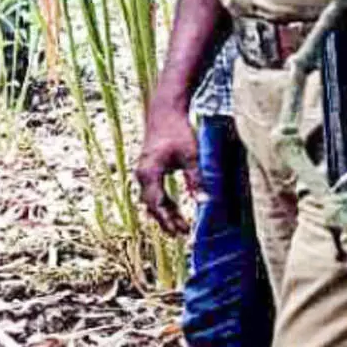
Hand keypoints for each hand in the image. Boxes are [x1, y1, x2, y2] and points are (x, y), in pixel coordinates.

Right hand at [133, 102, 198, 236]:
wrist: (164, 112)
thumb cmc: (177, 131)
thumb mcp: (191, 155)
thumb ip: (196, 179)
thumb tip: (204, 201)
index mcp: (150, 173)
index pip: (157, 204)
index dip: (169, 220)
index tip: (182, 232)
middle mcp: (142, 174)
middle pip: (151, 205)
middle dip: (165, 220)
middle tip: (181, 234)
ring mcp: (143, 172)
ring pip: (150, 200)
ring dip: (163, 213)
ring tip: (178, 225)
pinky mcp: (148, 169)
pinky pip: (152, 192)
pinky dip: (162, 203)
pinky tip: (172, 208)